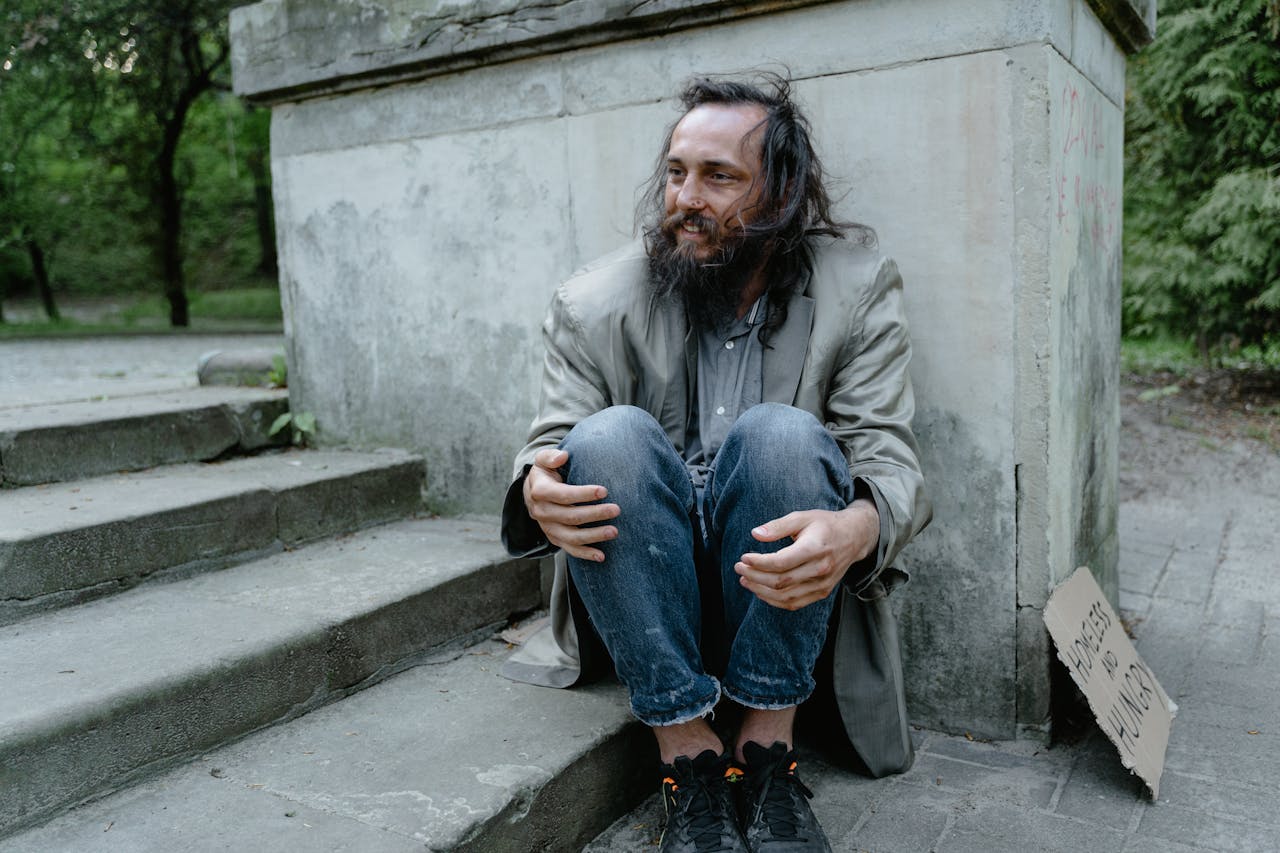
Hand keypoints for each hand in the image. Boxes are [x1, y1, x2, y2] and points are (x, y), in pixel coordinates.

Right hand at [523, 448, 619, 561]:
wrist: (533, 492)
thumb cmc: (545, 473)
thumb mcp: (543, 460)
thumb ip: (551, 456)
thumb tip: (563, 457)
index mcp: (539, 492)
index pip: (563, 495)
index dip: (583, 494)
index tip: (604, 490)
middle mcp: (542, 513)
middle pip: (570, 516)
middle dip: (595, 514)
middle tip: (617, 509)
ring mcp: (548, 528)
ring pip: (571, 536)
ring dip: (594, 536)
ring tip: (614, 531)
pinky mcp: (554, 538)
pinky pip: (569, 549)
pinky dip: (585, 554)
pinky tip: (602, 556)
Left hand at [733, 501, 878, 609]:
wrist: (854, 538)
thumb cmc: (824, 525)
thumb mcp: (802, 517)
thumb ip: (778, 526)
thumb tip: (755, 534)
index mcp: (815, 548)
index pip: (782, 562)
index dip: (759, 563)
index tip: (744, 557)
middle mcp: (821, 569)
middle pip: (781, 581)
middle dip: (755, 576)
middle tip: (739, 567)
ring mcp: (823, 584)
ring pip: (786, 596)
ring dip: (761, 591)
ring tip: (744, 579)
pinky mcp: (822, 592)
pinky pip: (794, 603)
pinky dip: (774, 601)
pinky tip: (760, 591)